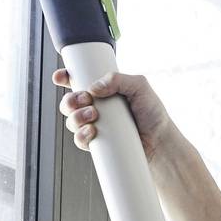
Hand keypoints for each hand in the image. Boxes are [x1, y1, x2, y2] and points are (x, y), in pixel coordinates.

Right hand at [54, 68, 171, 156]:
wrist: (159, 141)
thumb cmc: (152, 112)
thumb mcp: (140, 86)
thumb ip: (118, 79)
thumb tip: (94, 87)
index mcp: (103, 90)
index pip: (78, 81)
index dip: (65, 78)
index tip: (61, 77)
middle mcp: (96, 106)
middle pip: (69, 101)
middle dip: (70, 100)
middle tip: (86, 100)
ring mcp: (94, 125)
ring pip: (71, 120)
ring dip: (76, 117)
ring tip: (94, 116)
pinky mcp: (96, 143)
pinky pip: (79, 140)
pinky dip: (81, 135)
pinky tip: (91, 132)